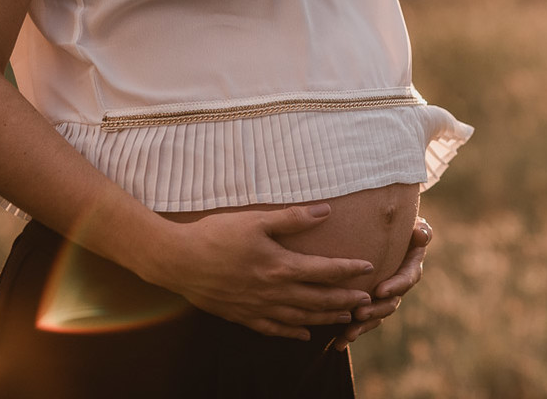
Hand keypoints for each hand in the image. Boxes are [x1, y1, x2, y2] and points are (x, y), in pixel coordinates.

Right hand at [146, 204, 375, 338]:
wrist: (178, 260)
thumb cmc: (216, 234)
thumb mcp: (257, 220)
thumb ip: (293, 218)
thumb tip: (326, 211)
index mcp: (280, 266)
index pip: (325, 271)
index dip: (349, 270)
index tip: (368, 267)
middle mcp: (273, 292)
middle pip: (318, 299)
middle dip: (345, 299)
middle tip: (366, 300)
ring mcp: (257, 307)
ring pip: (300, 318)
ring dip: (325, 318)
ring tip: (345, 317)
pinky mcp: (242, 316)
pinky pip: (273, 329)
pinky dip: (292, 333)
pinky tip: (304, 335)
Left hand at [333, 216, 431, 349]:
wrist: (377, 231)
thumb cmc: (396, 224)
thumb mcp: (411, 223)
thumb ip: (420, 230)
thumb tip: (420, 234)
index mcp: (409, 267)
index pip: (406, 278)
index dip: (395, 286)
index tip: (380, 290)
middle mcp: (397, 285)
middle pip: (390, 303)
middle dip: (375, 310)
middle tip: (359, 313)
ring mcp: (382, 297)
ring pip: (376, 316)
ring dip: (363, 326)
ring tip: (347, 334)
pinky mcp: (367, 303)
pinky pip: (361, 321)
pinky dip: (351, 332)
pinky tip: (338, 343)